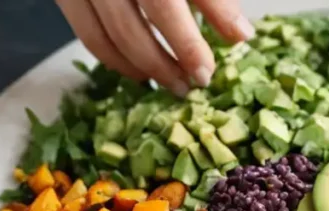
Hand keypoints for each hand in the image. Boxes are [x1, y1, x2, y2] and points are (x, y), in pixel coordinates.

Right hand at [55, 0, 254, 95]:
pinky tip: (140, 69)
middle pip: (130, 29)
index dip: (187, 44)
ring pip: (107, 38)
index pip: (163, 5)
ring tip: (172, 83)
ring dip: (141, 69)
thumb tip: (241, 35)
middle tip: (193, 85)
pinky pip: (87, 34)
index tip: (207, 71)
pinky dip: (114, 59)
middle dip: (164, 65)